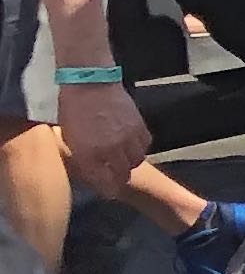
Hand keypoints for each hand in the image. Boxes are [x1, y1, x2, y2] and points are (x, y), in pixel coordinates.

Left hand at [55, 78, 146, 194]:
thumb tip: (93, 171)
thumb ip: (82, 157)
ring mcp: (127, 137)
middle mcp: (111, 149)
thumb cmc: (73, 110)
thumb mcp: (70, 138)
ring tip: (123, 159)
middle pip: (124, 174)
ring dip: (130, 163)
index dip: (108, 189)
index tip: (107, 190)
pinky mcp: (139, 126)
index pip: (105, 182)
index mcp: (89, 153)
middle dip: (119, 178)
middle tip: (114, 176)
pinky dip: (139, 148)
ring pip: (137, 161)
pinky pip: (145, 145)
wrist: (90, 83)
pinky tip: (131, 144)